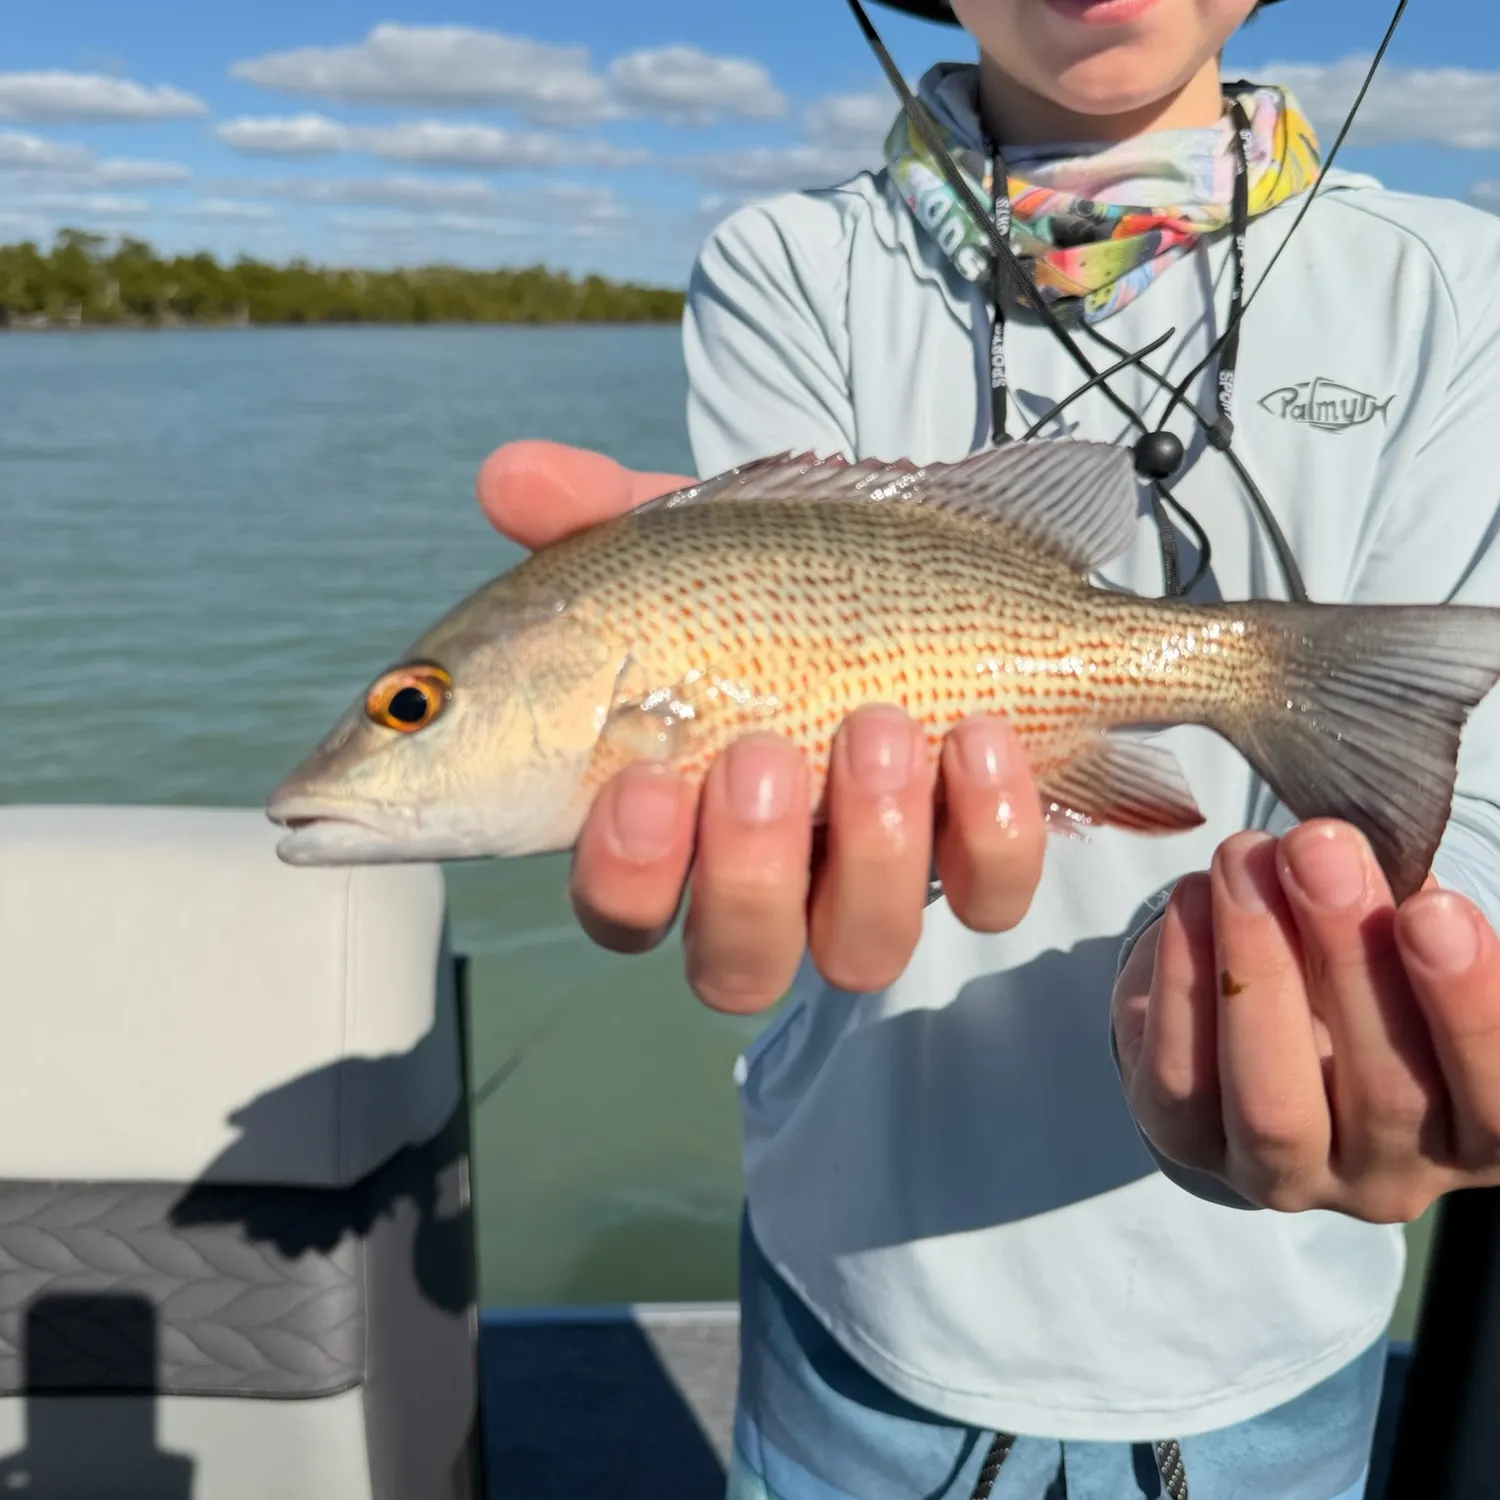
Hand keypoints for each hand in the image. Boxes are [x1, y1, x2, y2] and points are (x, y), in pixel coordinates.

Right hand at [477, 440, 1047, 1013]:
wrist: (913, 569)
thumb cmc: (767, 576)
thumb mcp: (682, 538)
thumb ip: (591, 512)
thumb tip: (507, 477)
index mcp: (672, 827)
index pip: (620, 906)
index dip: (625, 874)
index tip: (638, 783)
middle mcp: (767, 881)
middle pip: (736, 963)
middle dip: (748, 873)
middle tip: (760, 755)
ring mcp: (871, 876)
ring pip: (861, 947)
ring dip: (873, 846)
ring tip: (879, 725)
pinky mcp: (974, 856)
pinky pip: (992, 895)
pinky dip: (994, 828)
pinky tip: (984, 733)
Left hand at [1114, 819, 1499, 1222]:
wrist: (1252, 1016)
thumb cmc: (1361, 971)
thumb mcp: (1399, 945)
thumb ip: (1396, 916)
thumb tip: (1342, 854)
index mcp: (1476, 1132)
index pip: (1497, 1095)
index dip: (1467, 1005)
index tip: (1433, 906)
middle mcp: (1389, 1177)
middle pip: (1386, 1096)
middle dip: (1350, 959)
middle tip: (1318, 850)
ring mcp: (1285, 1177)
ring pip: (1271, 1104)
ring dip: (1257, 968)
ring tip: (1244, 860)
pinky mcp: (1189, 1147)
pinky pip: (1179, 1077)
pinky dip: (1180, 978)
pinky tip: (1192, 897)